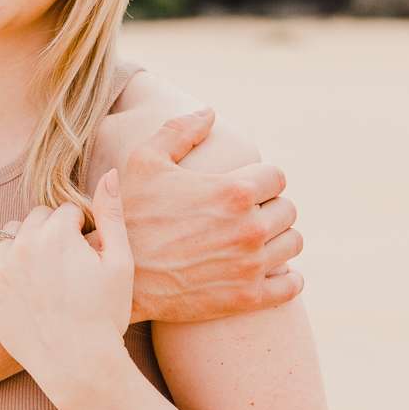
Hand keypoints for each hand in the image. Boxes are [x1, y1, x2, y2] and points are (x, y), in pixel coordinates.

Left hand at [0, 170, 132, 374]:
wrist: (79, 366)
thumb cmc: (105, 315)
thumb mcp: (120, 262)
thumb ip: (112, 213)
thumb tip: (110, 172)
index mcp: (58, 233)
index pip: (68, 211)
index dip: (82, 232)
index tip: (89, 255)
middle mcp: (24, 244)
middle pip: (37, 219)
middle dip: (53, 234)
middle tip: (68, 266)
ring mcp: (1, 269)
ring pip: (11, 237)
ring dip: (26, 247)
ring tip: (46, 277)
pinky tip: (15, 275)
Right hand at [121, 109, 303, 323]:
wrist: (116, 276)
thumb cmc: (128, 215)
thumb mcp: (144, 162)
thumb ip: (180, 131)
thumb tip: (210, 113)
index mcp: (234, 191)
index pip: (277, 177)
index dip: (260, 180)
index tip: (245, 188)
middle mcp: (250, 227)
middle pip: (287, 210)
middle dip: (269, 208)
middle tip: (244, 215)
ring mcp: (251, 265)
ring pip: (292, 244)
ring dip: (278, 239)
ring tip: (254, 241)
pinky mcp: (247, 297)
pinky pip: (291, 285)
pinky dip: (286, 277)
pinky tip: (267, 271)